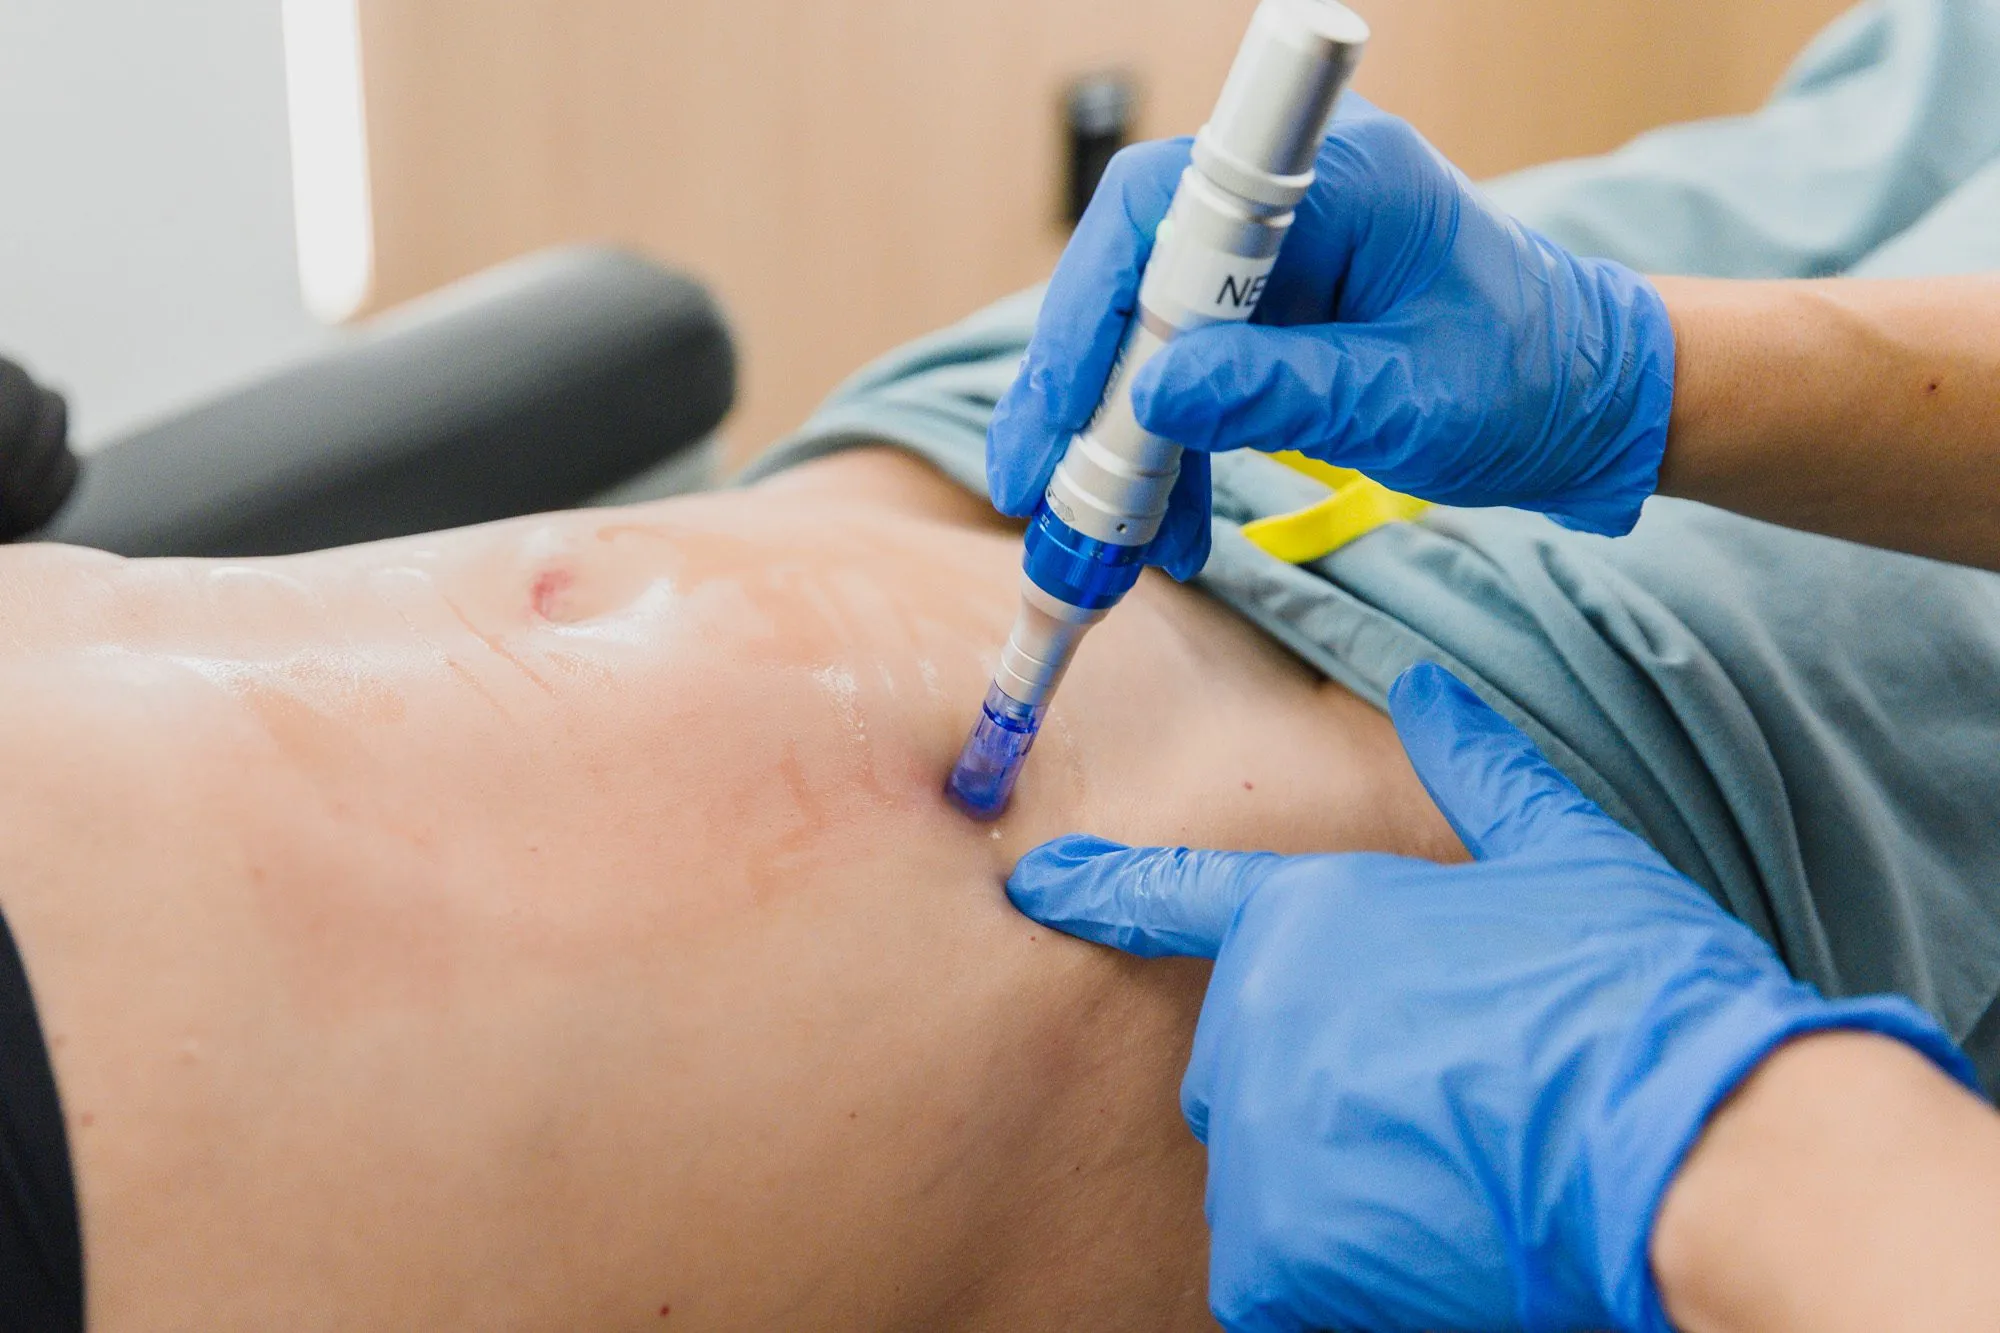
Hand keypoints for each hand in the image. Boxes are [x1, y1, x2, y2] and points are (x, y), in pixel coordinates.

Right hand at [988, 99, 1677, 576]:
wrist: (1592, 402)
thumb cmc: (1530, 382)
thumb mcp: (1406, 400)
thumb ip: (1279, 393)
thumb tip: (1154, 401)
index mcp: (1334, 179)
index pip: (1160, 214)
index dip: (1093, 312)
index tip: (1065, 412)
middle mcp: (1287, 201)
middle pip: (1129, 274)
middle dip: (1078, 389)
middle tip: (1030, 484)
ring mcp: (1272, 258)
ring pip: (1143, 334)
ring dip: (1113, 437)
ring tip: (1098, 537)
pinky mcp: (1268, 314)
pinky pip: (1183, 373)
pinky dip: (1165, 451)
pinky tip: (1168, 527)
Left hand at [1006, 664, 1972, 1332]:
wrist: (1691, 1148)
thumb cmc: (1631, 993)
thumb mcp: (1565, 856)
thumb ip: (1477, 770)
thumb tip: (1428, 685)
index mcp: (1313, 917)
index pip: (1177, 897)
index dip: (1104, 889)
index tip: (1036, 883)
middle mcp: (1258, 1021)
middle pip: (1232, 1066)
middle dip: (1304, 1086)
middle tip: (1427, 1103)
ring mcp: (1259, 1138)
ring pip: (1257, 1170)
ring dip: (1328, 1182)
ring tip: (1450, 1177)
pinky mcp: (1278, 1250)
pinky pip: (1267, 1271)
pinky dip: (1330, 1269)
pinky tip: (1422, 1245)